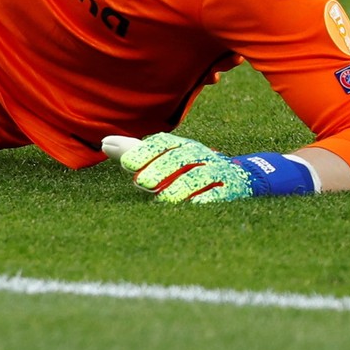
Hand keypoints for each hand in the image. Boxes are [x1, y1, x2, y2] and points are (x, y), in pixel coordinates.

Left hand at [104, 132, 317, 202]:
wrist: (246, 176)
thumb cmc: (194, 167)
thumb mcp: (166, 157)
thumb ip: (135, 151)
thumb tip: (104, 143)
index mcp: (183, 146)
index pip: (164, 143)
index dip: (146, 152)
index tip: (126, 164)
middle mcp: (201, 155)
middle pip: (181, 157)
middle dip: (160, 168)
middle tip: (140, 182)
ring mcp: (219, 172)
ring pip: (200, 175)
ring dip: (180, 186)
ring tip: (163, 198)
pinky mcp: (235, 189)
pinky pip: (222, 193)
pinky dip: (207, 198)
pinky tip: (192, 206)